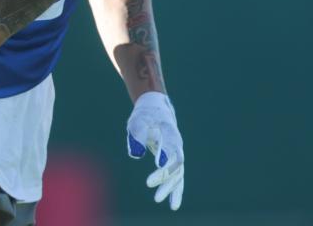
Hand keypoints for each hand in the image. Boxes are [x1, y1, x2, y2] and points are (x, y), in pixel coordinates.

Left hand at [126, 91, 184, 209]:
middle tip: (150, 185)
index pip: (171, 149)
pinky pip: (177, 177)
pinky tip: (173, 204)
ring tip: (159, 200)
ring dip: (169, 187)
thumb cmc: (145, 114)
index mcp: (170, 133)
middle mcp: (176, 145)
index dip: (166, 161)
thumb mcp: (137, 120)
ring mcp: (176, 153)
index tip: (157, 167)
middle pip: (176, 165)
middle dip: (164, 177)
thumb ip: (137, 134)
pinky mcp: (172, 160)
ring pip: (177, 174)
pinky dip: (175, 189)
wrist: (156, 108)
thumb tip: (135, 154)